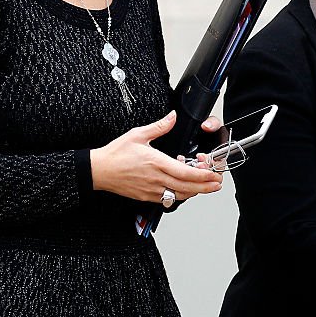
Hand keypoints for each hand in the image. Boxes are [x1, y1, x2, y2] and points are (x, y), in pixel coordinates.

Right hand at [90, 110, 223, 201]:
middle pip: (187, 188)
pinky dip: (179, 195)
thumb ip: (159, 126)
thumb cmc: (115, 154)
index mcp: (156, 163)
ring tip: (205, 186)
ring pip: (179, 195)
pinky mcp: (146, 196)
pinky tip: (184, 188)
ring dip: (194, 192)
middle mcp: (155, 179)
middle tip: (217, 183)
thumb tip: (172, 116)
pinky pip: (167, 199)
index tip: (213, 174)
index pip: (185, 173)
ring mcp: (151, 190)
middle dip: (206, 186)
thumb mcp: (138, 134)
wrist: (98, 170)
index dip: (203, 176)